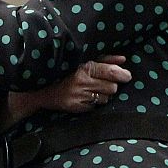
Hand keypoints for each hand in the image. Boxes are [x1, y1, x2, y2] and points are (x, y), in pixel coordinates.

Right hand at [0, 56, 131, 132]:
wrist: (42, 88)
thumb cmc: (64, 71)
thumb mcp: (83, 61)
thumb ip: (103, 59)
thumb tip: (123, 60)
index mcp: (84, 68)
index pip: (111, 72)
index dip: (122, 74)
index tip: (126, 75)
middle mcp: (82, 82)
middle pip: (112, 87)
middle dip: (111, 85)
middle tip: (103, 82)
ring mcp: (79, 96)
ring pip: (106, 98)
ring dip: (103, 94)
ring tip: (92, 89)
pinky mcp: (76, 107)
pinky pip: (96, 106)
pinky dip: (94, 102)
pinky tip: (86, 96)